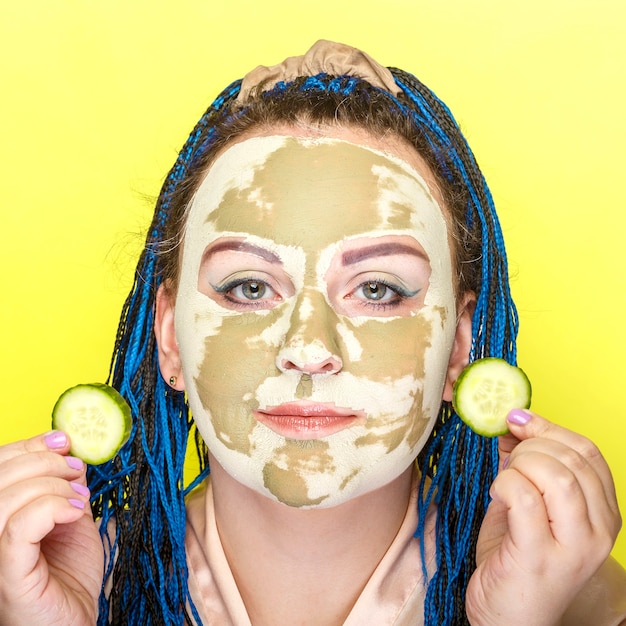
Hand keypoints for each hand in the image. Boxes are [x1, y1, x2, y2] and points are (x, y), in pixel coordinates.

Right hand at [0, 432, 102, 624]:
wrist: (75, 623)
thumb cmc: (69, 577)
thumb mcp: (69, 519)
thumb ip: (63, 487)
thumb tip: (69, 451)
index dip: (28, 446)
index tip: (64, 440)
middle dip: (45, 461)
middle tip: (76, 470)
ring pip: (6, 498)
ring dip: (51, 485)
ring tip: (78, 498)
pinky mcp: (7, 574)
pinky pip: (19, 527)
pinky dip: (51, 508)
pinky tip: (73, 513)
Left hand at [466, 410, 621, 625]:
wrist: (508, 620)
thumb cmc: (517, 560)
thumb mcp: (530, 506)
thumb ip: (527, 466)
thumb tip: (513, 422)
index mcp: (602, 515)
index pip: (588, 451)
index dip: (549, 427)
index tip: (517, 420)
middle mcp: (598, 532)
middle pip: (571, 459)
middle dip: (529, 446)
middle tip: (507, 460)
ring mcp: (573, 547)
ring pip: (554, 475)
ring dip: (518, 465)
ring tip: (503, 482)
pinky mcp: (539, 557)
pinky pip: (524, 497)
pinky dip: (504, 484)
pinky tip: (496, 495)